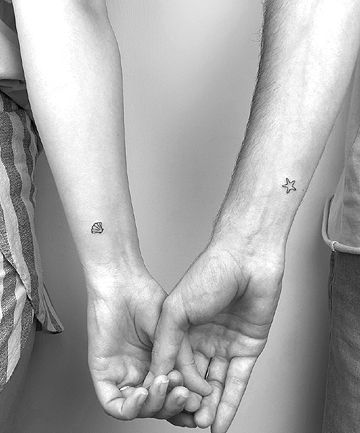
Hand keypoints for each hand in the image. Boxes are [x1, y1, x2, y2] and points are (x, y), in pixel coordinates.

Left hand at [86, 266, 207, 422]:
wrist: (122, 284)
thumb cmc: (146, 300)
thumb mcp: (176, 336)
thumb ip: (186, 365)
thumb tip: (204, 391)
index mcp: (160, 364)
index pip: (174, 396)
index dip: (187, 405)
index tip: (200, 402)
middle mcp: (142, 372)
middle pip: (159, 407)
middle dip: (173, 406)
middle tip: (184, 394)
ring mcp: (123, 374)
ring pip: (139, 409)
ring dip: (155, 405)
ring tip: (164, 383)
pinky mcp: (103, 374)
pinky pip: (114, 405)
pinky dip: (130, 408)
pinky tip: (143, 393)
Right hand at [150, 241, 283, 431]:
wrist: (246, 258)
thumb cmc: (209, 273)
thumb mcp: (176, 310)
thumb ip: (166, 344)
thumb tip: (159, 374)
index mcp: (182, 328)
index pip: (174, 364)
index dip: (172, 384)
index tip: (167, 401)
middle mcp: (203, 338)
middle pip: (194, 377)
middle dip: (190, 401)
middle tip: (187, 420)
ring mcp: (225, 343)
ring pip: (215, 383)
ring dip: (209, 406)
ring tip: (202, 424)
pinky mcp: (247, 347)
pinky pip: (237, 380)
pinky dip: (229, 402)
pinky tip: (220, 421)